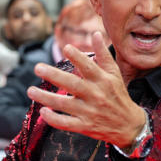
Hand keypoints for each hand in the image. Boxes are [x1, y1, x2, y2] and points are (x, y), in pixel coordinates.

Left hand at [27, 32, 145, 147]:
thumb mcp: (114, 74)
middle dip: (53, 76)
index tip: (66, 47)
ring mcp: (89, 112)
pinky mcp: (85, 126)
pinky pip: (66, 123)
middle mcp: (95, 95)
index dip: (77, 57)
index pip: (88, 66)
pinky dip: (53, 119)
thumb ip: (103, 54)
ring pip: (63, 104)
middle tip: (37, 67)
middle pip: (71, 84)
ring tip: (30, 90)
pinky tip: (43, 112)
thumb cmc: (118, 95)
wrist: (129, 125)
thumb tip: (96, 34)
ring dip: (45, 98)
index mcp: (103, 80)